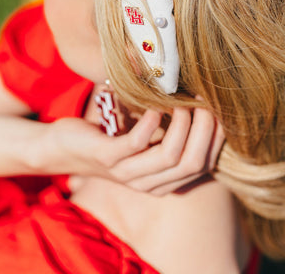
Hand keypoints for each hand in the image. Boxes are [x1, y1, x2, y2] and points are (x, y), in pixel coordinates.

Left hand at [110, 106, 224, 195]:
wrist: (66, 147)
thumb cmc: (112, 136)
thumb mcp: (146, 137)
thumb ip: (171, 131)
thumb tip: (203, 102)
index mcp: (163, 181)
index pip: (203, 165)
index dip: (215, 137)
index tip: (218, 108)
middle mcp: (149, 183)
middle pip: (192, 163)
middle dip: (204, 130)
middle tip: (203, 101)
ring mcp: (127, 173)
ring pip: (169, 156)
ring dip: (181, 125)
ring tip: (181, 102)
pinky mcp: (107, 158)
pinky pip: (136, 144)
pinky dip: (150, 124)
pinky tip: (154, 108)